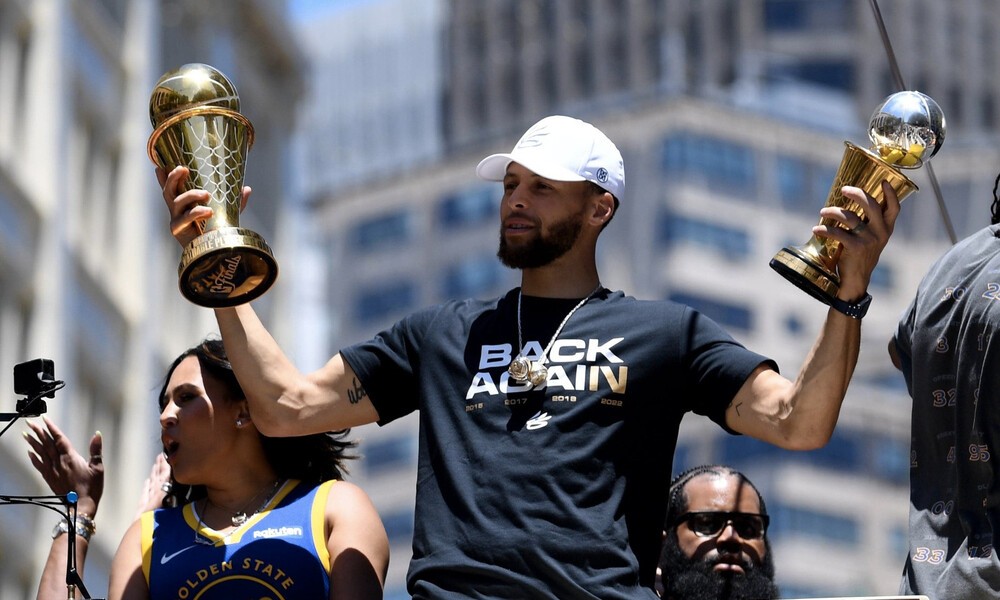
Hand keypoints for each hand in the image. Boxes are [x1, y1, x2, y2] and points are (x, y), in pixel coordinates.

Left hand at [24, 417, 103, 516]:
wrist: (80, 505)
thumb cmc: (91, 487)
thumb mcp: (98, 468)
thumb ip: (96, 450)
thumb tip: (97, 435)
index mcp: (71, 458)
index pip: (59, 439)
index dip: (52, 428)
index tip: (45, 419)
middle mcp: (59, 462)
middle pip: (47, 444)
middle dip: (38, 432)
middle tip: (30, 423)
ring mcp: (53, 470)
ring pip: (41, 453)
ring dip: (33, 442)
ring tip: (26, 434)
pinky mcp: (50, 478)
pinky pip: (39, 465)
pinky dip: (33, 458)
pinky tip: (29, 452)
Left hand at [135, 452, 172, 517]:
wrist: (141, 531)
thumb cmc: (156, 520)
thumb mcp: (163, 502)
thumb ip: (167, 489)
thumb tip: (171, 475)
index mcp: (161, 490)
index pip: (164, 474)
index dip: (164, 464)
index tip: (164, 454)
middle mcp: (154, 493)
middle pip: (157, 476)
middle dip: (159, 466)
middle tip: (160, 455)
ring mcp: (147, 499)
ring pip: (151, 483)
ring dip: (153, 473)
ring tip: (155, 465)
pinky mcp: (141, 507)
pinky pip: (145, 492)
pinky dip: (146, 486)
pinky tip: (147, 481)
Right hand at [157, 165, 249, 247]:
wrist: (214, 253)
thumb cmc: (216, 232)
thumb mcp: (226, 213)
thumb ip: (234, 201)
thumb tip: (247, 188)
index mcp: (184, 204)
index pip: (172, 188)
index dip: (164, 177)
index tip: (160, 165)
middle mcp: (176, 210)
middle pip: (168, 191)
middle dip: (173, 177)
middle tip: (183, 168)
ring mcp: (175, 219)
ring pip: (177, 201)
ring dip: (191, 195)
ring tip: (207, 195)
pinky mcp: (178, 230)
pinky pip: (186, 217)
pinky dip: (197, 212)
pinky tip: (208, 211)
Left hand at [812, 181, 899, 300]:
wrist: (856, 279)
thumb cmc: (860, 255)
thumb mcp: (870, 239)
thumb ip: (868, 223)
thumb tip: (851, 203)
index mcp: (886, 228)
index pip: (894, 208)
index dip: (890, 193)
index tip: (884, 181)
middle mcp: (880, 232)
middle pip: (871, 205)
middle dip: (856, 194)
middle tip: (844, 189)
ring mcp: (869, 240)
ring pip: (850, 217)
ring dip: (833, 212)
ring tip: (823, 211)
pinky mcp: (856, 247)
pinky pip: (837, 232)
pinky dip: (824, 229)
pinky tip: (816, 229)